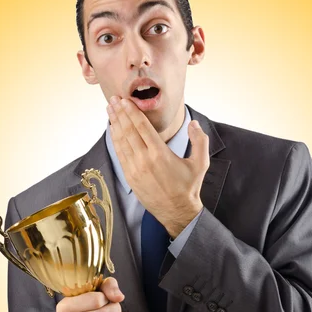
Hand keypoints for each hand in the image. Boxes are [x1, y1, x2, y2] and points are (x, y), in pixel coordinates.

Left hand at [107, 96, 208, 237]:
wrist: (177, 211)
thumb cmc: (189, 187)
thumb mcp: (200, 163)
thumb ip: (200, 141)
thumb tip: (194, 123)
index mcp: (160, 153)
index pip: (142, 126)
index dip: (132, 111)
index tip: (125, 100)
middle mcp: (144, 160)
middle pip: (128, 130)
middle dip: (120, 113)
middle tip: (114, 100)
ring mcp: (135, 169)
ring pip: (121, 141)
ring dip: (115, 124)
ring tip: (110, 110)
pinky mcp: (130, 177)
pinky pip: (120, 154)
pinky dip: (114, 140)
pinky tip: (112, 130)